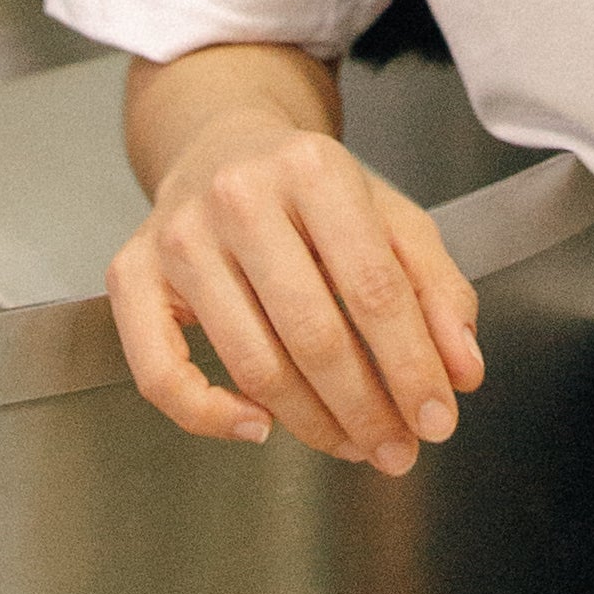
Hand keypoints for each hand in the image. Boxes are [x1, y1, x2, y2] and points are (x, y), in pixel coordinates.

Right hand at [108, 99, 484, 474]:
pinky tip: (258, 427)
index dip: (411, 365)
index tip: (437, 417)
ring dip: (310, 423)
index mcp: (312, 168)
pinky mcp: (131, 272)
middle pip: (313, 333)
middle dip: (366, 408)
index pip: (374, 288)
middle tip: (397, 449)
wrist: (221, 144)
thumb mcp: (388, 216)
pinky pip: (161, 373)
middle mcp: (238, 196)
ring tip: (351, 444)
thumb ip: (436, 287)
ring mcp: (178, 236)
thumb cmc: (310, 192)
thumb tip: (462, 369)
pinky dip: (210, 417)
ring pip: (251, 362)